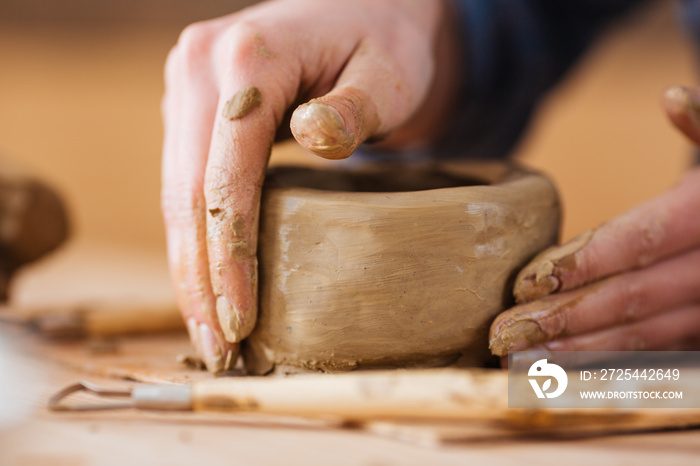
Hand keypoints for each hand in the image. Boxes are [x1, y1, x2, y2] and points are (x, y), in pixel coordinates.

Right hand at [162, 0, 460, 370]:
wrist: (365, 10)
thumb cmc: (386, 42)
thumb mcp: (390, 70)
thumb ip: (356, 105)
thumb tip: (314, 137)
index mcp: (247, 57)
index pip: (225, 174)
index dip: (229, 255)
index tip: (239, 320)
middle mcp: (200, 67)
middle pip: (186, 191)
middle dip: (199, 276)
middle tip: (217, 348)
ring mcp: (189, 86)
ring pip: (175, 192)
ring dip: (188, 265)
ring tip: (208, 330)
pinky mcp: (193, 107)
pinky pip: (185, 181)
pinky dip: (194, 237)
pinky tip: (207, 280)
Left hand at [489, 86, 699, 358]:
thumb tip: (672, 98)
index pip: (641, 238)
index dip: (584, 262)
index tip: (525, 281)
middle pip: (631, 296)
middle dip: (564, 317)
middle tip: (503, 333)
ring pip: (645, 335)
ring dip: (582, 351)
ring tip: (523, 359)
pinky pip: (661, 354)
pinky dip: (613, 364)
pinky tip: (568, 371)